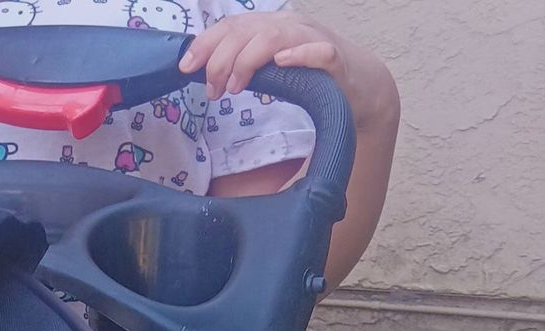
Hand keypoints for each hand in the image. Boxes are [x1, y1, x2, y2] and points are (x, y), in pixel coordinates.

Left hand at [181, 11, 396, 125]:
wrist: (359, 87)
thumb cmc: (310, 78)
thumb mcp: (271, 70)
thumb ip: (244, 67)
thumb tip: (208, 78)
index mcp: (271, 27)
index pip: (233, 26)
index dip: (206, 43)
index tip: (185, 67)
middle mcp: (290, 26)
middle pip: (247, 31)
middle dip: (220, 59)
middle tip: (212, 91)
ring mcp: (313, 39)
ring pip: (274, 38)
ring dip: (248, 60)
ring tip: (234, 86)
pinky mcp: (335, 60)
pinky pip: (318, 52)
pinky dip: (299, 55)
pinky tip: (281, 63)